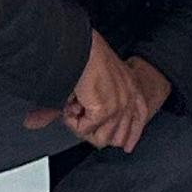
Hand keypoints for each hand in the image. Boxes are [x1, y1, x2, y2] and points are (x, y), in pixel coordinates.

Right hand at [44, 36, 168, 152]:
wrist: (78, 45)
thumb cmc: (84, 54)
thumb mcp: (93, 80)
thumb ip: (87, 103)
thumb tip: (51, 121)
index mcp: (132, 86)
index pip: (140, 117)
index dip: (132, 135)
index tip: (127, 146)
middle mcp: (129, 98)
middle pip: (117, 136)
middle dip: (93, 131)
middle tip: (78, 114)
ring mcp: (119, 106)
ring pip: (100, 138)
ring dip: (81, 125)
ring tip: (73, 106)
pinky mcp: (105, 110)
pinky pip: (84, 130)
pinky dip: (72, 120)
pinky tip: (70, 103)